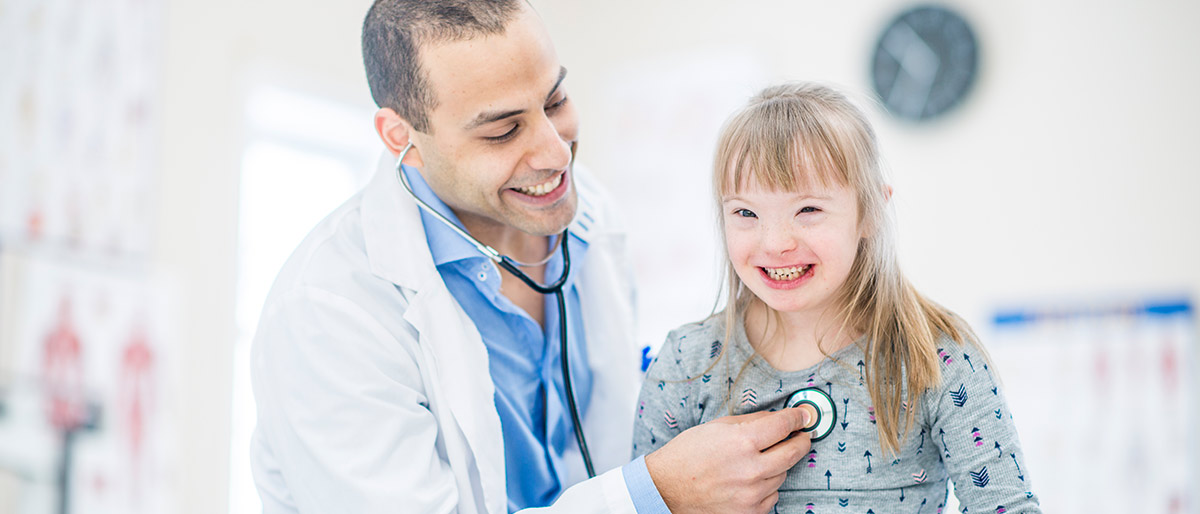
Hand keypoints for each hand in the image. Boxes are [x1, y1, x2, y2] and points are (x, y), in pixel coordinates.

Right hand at [644, 408, 811, 513]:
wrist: (667, 488)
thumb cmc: (688, 454)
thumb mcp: (717, 427)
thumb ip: (752, 421)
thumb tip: (780, 418)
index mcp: (741, 441)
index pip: (783, 425)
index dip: (797, 417)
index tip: (804, 416)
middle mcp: (751, 469)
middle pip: (793, 452)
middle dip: (801, 440)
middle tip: (801, 435)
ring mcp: (752, 494)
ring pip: (783, 474)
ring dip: (779, 465)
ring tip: (760, 460)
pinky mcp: (750, 512)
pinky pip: (773, 495)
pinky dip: (767, 486)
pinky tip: (750, 480)